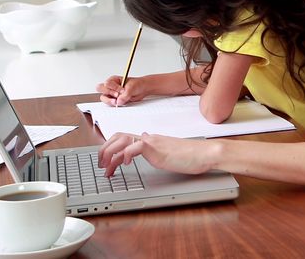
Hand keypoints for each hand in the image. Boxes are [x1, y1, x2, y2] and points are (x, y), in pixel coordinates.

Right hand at [96, 75, 147, 105]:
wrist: (142, 90)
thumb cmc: (137, 84)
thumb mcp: (132, 87)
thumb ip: (125, 94)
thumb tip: (119, 101)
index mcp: (114, 80)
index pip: (107, 83)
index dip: (114, 88)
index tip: (122, 90)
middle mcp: (111, 86)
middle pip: (101, 88)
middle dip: (108, 93)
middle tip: (117, 96)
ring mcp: (112, 93)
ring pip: (103, 97)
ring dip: (109, 100)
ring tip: (117, 102)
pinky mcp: (114, 100)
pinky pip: (109, 103)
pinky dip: (113, 104)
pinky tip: (118, 103)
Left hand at [98, 132, 217, 176]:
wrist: (204, 153)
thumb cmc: (190, 156)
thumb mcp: (168, 153)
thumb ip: (156, 150)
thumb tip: (148, 147)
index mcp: (150, 140)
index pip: (124, 137)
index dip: (111, 147)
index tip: (106, 161)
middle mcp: (148, 138)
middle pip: (118, 136)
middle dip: (104, 150)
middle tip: (100, 165)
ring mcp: (152, 142)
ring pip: (122, 140)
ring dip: (110, 154)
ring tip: (106, 167)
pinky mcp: (156, 148)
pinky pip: (135, 146)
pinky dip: (126, 154)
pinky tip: (126, 163)